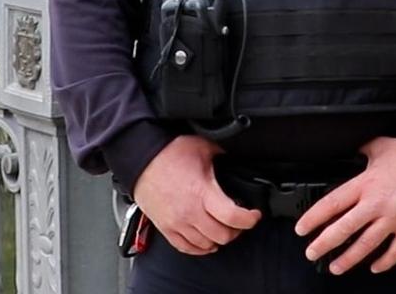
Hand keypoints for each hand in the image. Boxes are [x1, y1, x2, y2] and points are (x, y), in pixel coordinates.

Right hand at [132, 135, 261, 255]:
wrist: (140, 159)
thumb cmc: (168, 153)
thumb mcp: (203, 148)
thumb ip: (222, 157)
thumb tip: (233, 161)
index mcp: (202, 193)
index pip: (233, 217)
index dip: (250, 219)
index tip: (254, 215)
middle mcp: (190, 212)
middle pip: (222, 236)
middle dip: (236, 230)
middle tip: (240, 221)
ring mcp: (177, 223)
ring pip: (206, 244)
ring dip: (218, 239)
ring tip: (223, 229)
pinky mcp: (165, 227)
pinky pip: (186, 248)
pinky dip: (200, 248)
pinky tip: (206, 242)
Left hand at [294, 137, 395, 274]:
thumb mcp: (382, 146)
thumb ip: (364, 150)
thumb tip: (355, 149)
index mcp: (366, 184)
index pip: (333, 204)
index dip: (314, 218)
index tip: (302, 229)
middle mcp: (377, 204)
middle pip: (344, 229)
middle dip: (324, 244)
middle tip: (312, 253)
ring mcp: (394, 218)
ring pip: (366, 245)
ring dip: (349, 258)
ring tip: (336, 266)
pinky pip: (395, 251)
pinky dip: (384, 262)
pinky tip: (375, 266)